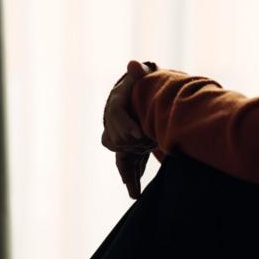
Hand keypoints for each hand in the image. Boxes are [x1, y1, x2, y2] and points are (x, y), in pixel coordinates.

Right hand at [103, 61, 157, 197]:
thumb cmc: (141, 85)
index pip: (117, 117)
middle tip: (142, 160)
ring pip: (122, 159)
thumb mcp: (142, 76)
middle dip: (129, 152)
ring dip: (128, 174)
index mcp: (117, 107)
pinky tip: (136, 194)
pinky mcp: (130, 150)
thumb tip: (134, 63)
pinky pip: (128, 166)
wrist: (141, 96)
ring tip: (135, 192)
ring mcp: (122, 139)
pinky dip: (132, 179)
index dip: (126, 126)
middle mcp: (116, 126)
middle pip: (117, 142)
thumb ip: (139, 73)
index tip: (139, 134)